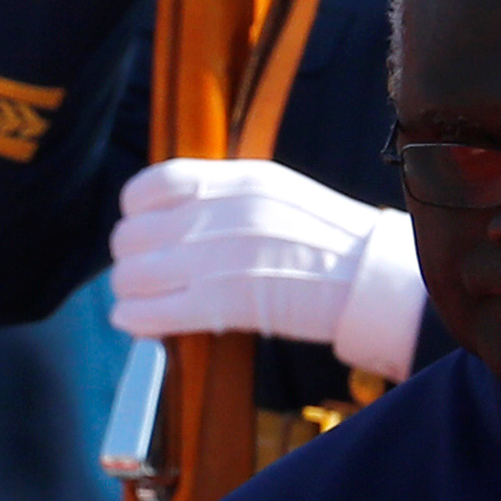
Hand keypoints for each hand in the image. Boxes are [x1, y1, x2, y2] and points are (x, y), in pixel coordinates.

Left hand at [108, 157, 429, 378]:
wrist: (371, 279)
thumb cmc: (330, 240)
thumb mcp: (279, 193)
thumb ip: (228, 196)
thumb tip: (179, 212)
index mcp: (237, 180)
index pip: (155, 184)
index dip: (135, 207)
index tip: (138, 222)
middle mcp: (221, 214)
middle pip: (135, 233)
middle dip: (131, 256)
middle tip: (142, 272)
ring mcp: (219, 258)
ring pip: (134, 274)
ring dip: (129, 290)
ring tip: (138, 299)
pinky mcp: (223, 303)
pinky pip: (154, 311)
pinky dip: (135, 318)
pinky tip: (133, 321)